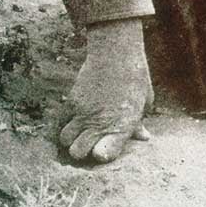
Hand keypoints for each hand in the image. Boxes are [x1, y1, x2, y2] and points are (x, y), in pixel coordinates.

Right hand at [59, 18, 153, 162]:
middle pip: (78, 153)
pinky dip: (65, 124)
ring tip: (81, 131)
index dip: (101, 156)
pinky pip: (61, 122)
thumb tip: (143, 138)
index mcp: (122, 125)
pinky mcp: (72, 101)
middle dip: (81, 152)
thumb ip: (139, 123)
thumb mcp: (144, 101)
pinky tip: (76, 117)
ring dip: (71, 139)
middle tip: (89, 142)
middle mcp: (99, 122)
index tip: (102, 151)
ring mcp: (83, 112)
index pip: (104, 154)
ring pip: (65, 140)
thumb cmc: (135, 75)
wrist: (116, 50)